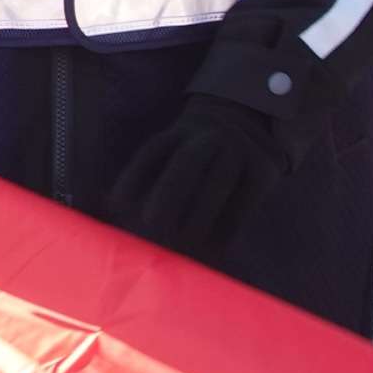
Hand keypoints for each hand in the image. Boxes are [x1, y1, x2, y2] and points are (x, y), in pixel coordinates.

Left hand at [108, 95, 289, 256]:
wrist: (252, 123)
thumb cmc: (199, 152)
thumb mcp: (175, 147)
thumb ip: (148, 173)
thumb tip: (108, 205)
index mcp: (178, 131)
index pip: (152, 152)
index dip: (133, 177)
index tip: (115, 205)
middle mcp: (208, 136)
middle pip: (187, 161)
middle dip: (168, 193)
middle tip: (151, 224)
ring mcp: (238, 150)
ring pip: (216, 182)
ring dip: (198, 216)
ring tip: (182, 245)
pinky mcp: (263, 170)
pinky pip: (244, 200)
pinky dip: (227, 227)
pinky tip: (214, 249)